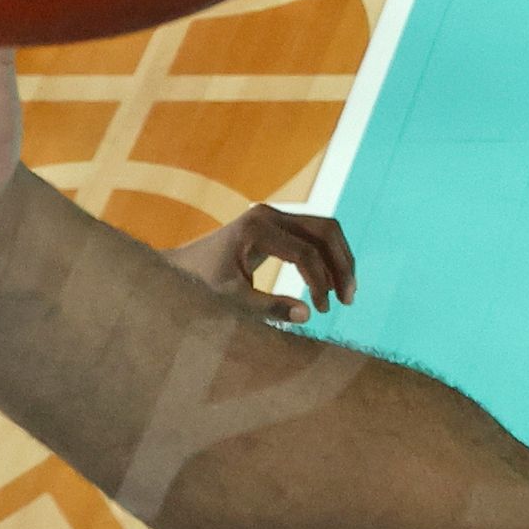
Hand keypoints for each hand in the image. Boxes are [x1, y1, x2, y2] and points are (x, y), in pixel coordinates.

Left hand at [161, 203, 355, 322]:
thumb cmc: (201, 286)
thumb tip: (309, 314)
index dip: (319, 283)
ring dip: (340, 260)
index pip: (306, 253)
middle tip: (348, 299)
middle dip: (342, 265)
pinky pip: (314, 234)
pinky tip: (329, 284)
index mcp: (257, 228)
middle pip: (326, 230)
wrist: (180, 268)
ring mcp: (274, 215)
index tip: (321, 310)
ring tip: (344, 294)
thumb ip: (269, 307)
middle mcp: (269, 214)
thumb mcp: (232, 300)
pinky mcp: (276, 224)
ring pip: (325, 230)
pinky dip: (328, 257)